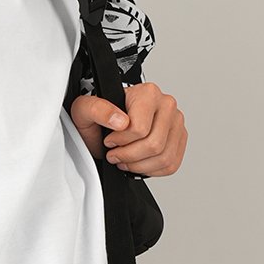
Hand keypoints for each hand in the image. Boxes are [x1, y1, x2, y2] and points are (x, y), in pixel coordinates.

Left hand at [68, 80, 186, 177]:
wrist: (107, 124)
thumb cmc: (99, 117)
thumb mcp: (85, 110)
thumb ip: (97, 110)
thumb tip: (120, 121)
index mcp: (148, 93)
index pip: (140, 129)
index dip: (121, 142)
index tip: (109, 141)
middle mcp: (166, 105)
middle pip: (154, 145)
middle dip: (130, 156)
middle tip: (115, 154)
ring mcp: (175, 123)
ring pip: (164, 158)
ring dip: (140, 166)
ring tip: (125, 159)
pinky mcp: (178, 139)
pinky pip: (171, 164)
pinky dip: (152, 170)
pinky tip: (138, 162)